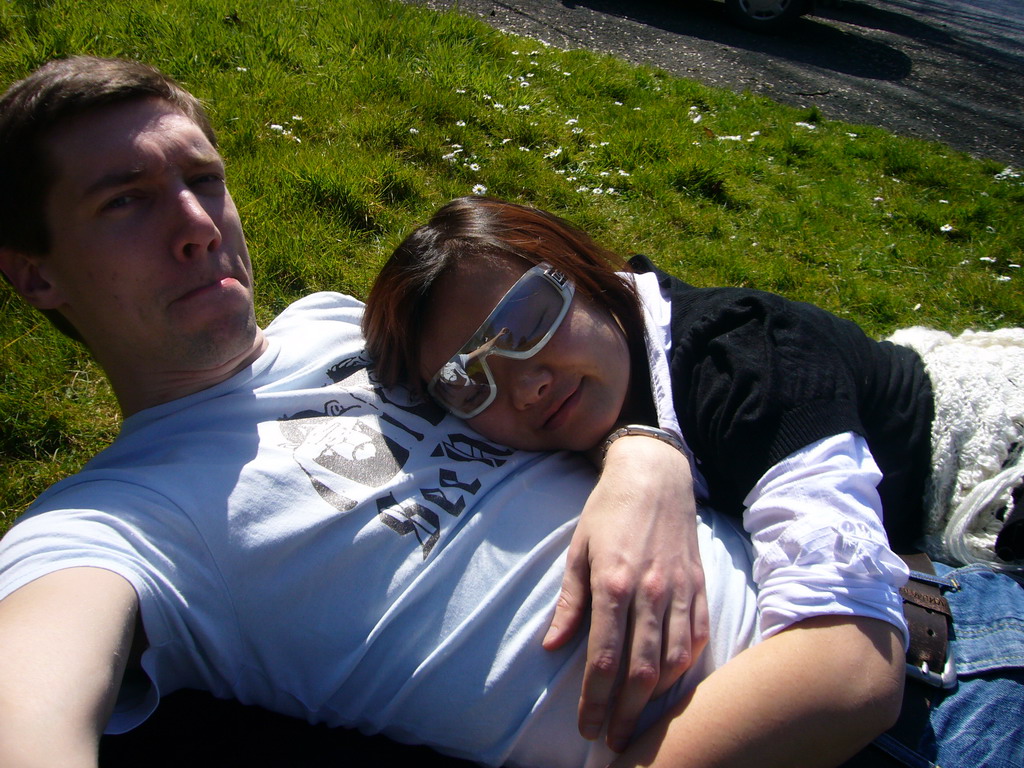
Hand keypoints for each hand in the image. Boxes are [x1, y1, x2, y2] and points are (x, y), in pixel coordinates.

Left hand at [542, 435, 708, 752]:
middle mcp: (651, 592)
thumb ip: (570, 602)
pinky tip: (670, 685)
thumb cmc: (609, 510)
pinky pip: (698, 639)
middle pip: (642, 671)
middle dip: (626, 713)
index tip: (587, 726)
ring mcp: (681, 591)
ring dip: (657, 700)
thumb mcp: (578, 549)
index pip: (605, 658)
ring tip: (640, 722)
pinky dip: (686, 668)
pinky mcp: (700, 587)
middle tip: (613, 741)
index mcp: (613, 583)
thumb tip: (553, 646)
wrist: (655, 474)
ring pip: (675, 661)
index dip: (596, 699)